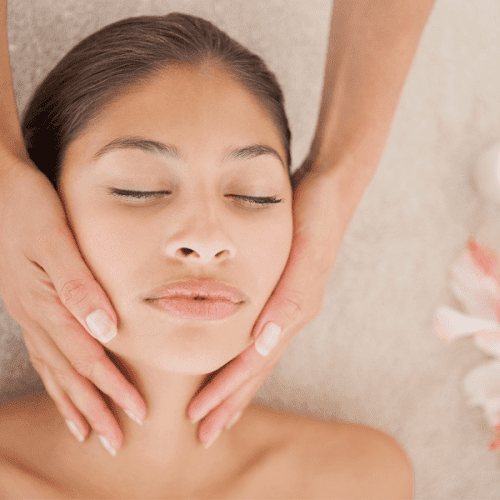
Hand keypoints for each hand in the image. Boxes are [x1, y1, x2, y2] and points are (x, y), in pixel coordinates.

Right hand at [0, 155, 145, 450]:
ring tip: (88, 431)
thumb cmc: (33, 209)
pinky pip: (43, 353)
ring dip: (74, 403)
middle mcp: (37, 316)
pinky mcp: (30, 305)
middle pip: (70, 374)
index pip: (88, 358)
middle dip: (95, 409)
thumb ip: (80, 286)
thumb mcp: (57, 240)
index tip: (136, 414)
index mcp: (48, 303)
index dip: (113, 388)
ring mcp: (30, 313)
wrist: (2, 189)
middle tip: (115, 442)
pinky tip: (63, 388)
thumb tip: (107, 330)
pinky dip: (55, 378)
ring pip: (55, 369)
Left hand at [187, 157, 342, 445]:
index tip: (201, 420)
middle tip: (204, 433)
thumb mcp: (305, 252)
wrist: (331, 188)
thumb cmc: (316, 216)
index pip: (255, 364)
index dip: (228, 392)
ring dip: (236, 385)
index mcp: (293, 310)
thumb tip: (265, 341)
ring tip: (215, 408)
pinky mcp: (283, 289)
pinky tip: (231, 357)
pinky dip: (243, 355)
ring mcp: (288, 304)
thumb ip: (290, 296)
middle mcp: (290, 314)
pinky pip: (258, 333)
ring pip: (257, 356)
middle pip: (256, 369)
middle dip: (230, 401)